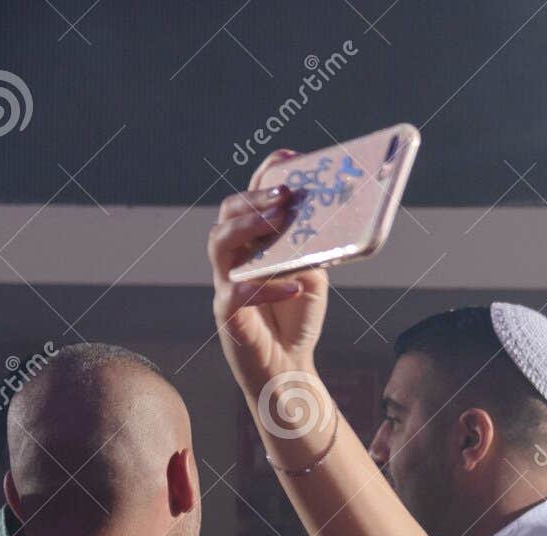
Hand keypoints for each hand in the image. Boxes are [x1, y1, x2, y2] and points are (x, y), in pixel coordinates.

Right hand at [207, 149, 329, 393]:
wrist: (288, 366)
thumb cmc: (296, 316)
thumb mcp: (313, 274)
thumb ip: (312, 248)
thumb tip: (326, 218)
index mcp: (253, 242)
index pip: (252, 199)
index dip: (265, 176)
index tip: (289, 158)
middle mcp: (234, 256)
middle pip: (229, 214)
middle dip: (255, 198)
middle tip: (285, 195)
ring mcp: (226, 282)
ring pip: (219, 243)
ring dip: (249, 227)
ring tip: (279, 220)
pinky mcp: (227, 313)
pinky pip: (237, 292)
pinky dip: (266, 286)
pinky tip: (294, 284)